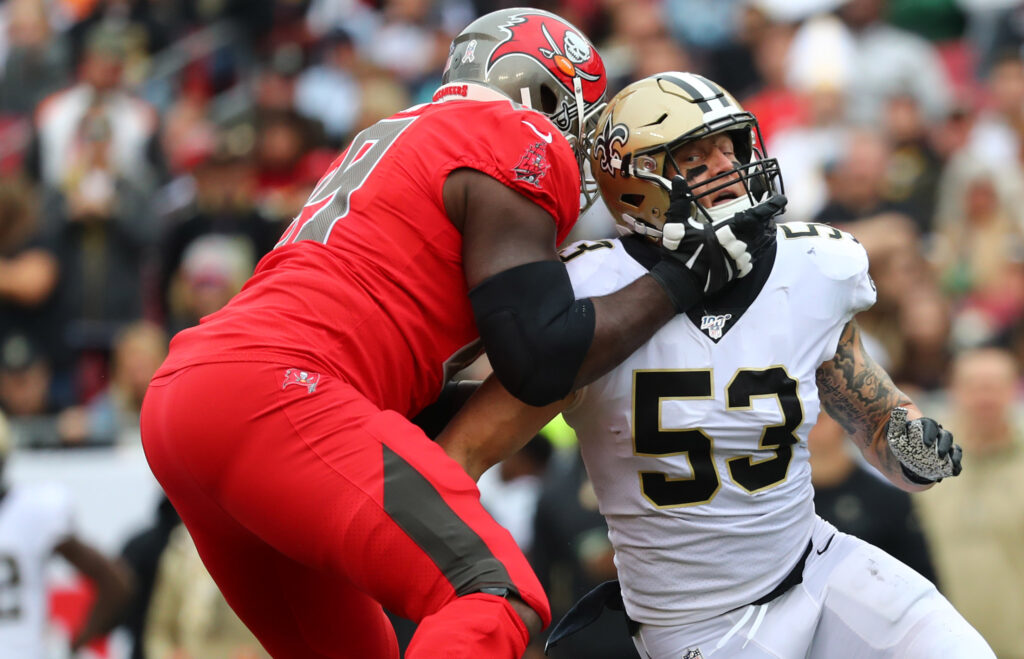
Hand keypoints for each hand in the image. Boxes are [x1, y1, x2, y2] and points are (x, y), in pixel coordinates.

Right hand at [649, 176, 786, 310]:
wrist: (682, 282)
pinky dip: (762, 248)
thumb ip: (679, 199)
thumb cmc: (681, 252)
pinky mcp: (738, 271)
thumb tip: (678, 180)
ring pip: (762, 243)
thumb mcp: (677, 223)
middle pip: (762, 228)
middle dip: (769, 217)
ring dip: (767, 232)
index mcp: (727, 230)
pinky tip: (762, 244)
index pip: (755, 215)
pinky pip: (756, 257)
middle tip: (774, 207)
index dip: (769, 206)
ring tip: (771, 224)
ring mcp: (739, 259)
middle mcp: (738, 244)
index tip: (779, 198)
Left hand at [885, 407, 962, 483]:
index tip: (926, 444)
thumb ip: (896, 422)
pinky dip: (957, 465)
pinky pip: (955, 460)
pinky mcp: (949, 457)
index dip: (930, 433)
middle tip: (940, 455)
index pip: (931, 425)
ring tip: (952, 465)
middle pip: (946, 436)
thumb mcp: (895, 432)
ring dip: (955, 456)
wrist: (907, 453)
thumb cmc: (901, 440)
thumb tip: (898, 410)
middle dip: (945, 445)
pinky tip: (954, 472)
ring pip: (954, 447)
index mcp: (926, 425)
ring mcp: (946, 446)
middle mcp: (939, 434)